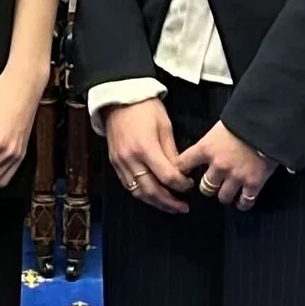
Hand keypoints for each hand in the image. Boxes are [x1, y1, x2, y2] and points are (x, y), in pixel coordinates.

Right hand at [105, 97, 196, 212]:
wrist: (118, 98)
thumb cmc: (144, 108)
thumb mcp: (165, 126)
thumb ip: (171, 153)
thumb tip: (180, 173)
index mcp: (146, 148)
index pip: (167, 177)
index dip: (181, 185)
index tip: (190, 185)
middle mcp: (131, 159)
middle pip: (152, 190)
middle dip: (169, 202)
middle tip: (183, 207)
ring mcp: (120, 162)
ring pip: (138, 192)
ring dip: (155, 202)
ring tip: (170, 207)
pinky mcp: (114, 163)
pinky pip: (128, 185)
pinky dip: (141, 194)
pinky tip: (153, 196)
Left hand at [175, 117, 275, 212]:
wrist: (268, 121)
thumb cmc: (245, 119)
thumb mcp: (221, 126)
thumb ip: (212, 141)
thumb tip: (208, 148)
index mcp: (206, 148)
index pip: (183, 164)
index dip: (182, 172)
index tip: (184, 175)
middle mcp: (219, 165)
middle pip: (205, 188)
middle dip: (208, 187)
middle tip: (213, 184)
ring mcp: (236, 176)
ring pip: (223, 197)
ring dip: (225, 195)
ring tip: (228, 192)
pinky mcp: (253, 182)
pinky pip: (245, 201)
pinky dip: (243, 203)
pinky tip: (242, 201)